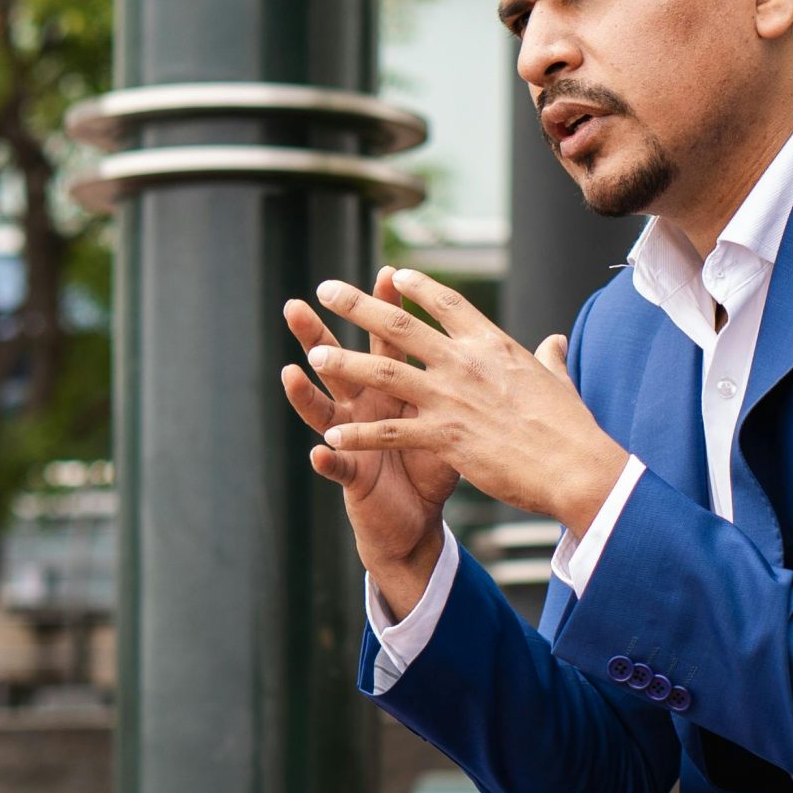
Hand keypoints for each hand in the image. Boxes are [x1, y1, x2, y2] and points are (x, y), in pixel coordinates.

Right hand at [281, 267, 456, 618]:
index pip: (390, 341)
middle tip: (298, 305)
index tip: (390, 271)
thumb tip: (501, 345)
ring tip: (290, 370)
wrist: (417, 521)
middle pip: (340, 363)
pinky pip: (340, 466)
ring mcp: (354, 440)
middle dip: (319, 336)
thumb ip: (470, 381)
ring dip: (306, 393)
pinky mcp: (355, 477)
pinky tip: (319, 450)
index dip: (389, 309)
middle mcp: (365, 407)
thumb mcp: (455, 419)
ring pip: (324, 411)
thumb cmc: (433, 464)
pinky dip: (330, 458)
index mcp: (395, 388)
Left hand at [307, 267, 628, 538]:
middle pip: (401, 324)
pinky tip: (330, 436)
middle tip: (327, 287)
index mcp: (493, 346)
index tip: (394, 274)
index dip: (418, 287)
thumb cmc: (572, 427)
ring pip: (385, 372)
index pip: (448, 305)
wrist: (575, 466)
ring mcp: (452, 397)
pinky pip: (390, 431)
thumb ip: (548, 358)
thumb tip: (555, 341)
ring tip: (316, 354)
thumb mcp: (559, 381)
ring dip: (347, 362)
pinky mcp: (445, 435)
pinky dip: (358, 434)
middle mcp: (466, 363)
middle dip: (359, 304)